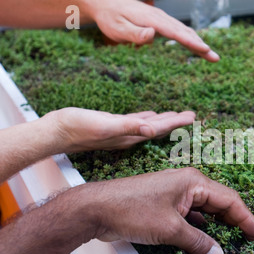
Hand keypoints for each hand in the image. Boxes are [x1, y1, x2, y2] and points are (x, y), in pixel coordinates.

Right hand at [44, 107, 194, 152]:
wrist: (56, 132)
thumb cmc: (79, 129)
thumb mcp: (106, 126)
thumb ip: (129, 128)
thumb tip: (152, 130)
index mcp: (131, 136)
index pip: (160, 129)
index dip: (177, 123)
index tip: (194, 117)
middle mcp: (129, 136)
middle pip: (159, 128)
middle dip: (176, 122)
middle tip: (192, 116)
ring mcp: (121, 132)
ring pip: (148, 125)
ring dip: (163, 120)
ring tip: (177, 115)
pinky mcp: (112, 126)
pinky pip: (135, 122)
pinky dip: (146, 118)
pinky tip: (150, 115)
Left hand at [83, 0, 219, 61]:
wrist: (106, 3)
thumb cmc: (111, 18)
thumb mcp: (118, 28)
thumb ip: (134, 33)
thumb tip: (152, 36)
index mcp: (152, 20)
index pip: (175, 32)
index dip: (191, 42)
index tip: (204, 49)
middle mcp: (160, 18)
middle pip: (185, 32)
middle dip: (201, 45)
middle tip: (215, 58)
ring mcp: (162, 19)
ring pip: (185, 31)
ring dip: (199, 43)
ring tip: (212, 56)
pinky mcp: (161, 22)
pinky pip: (180, 31)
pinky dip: (191, 39)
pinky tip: (198, 47)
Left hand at [92, 167, 253, 253]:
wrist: (97, 208)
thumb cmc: (129, 208)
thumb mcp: (170, 229)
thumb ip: (197, 242)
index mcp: (193, 181)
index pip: (228, 200)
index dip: (245, 217)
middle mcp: (186, 184)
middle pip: (218, 204)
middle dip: (232, 221)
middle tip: (245, 239)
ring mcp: (175, 194)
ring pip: (204, 211)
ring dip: (215, 226)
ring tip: (228, 241)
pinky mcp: (165, 204)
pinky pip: (190, 215)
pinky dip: (199, 227)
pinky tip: (202, 239)